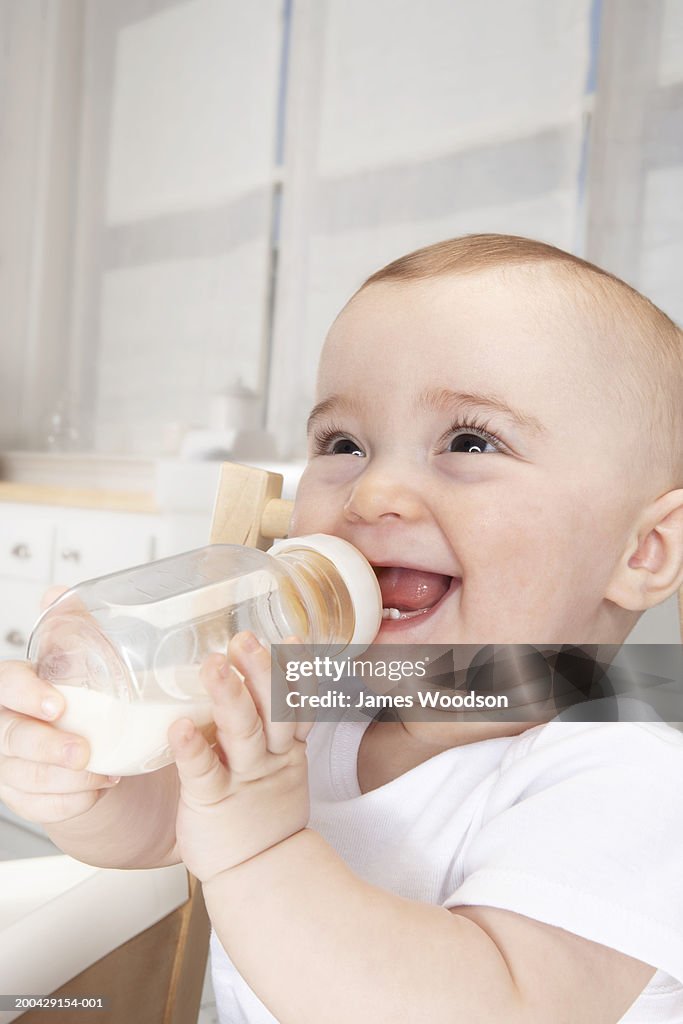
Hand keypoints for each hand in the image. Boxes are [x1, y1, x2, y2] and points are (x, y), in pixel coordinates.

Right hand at [0, 586, 120, 824]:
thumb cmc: (83, 698)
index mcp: (14, 687)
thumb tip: (57, 593)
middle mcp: (4, 724)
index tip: (58, 704)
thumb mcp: (81, 659)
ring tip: (106, 771)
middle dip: (45, 746)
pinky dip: (72, 800)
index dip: (27, 694)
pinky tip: (97, 789)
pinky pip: (40, 806)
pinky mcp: (22, 796)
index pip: (5, 685)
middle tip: (83, 750)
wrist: (93, 744)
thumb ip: (70, 626)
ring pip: (24, 777)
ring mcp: (8, 764)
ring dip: (67, 779)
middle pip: (8, 737)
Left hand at [168, 632, 310, 883]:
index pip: (295, 702)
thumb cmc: (261, 812)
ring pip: (242, 733)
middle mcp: (269, 759)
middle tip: (243, 638)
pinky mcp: (212, 802)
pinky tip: (179, 727)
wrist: (261, 873)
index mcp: (285, 747)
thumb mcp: (281, 765)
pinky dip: (192, 749)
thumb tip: (264, 676)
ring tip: (214, 666)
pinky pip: (203, 773)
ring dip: (229, 697)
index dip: (294, 671)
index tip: (288, 639)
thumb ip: (273, 725)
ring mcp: (243, 780)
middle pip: (271, 710)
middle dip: (260, 672)